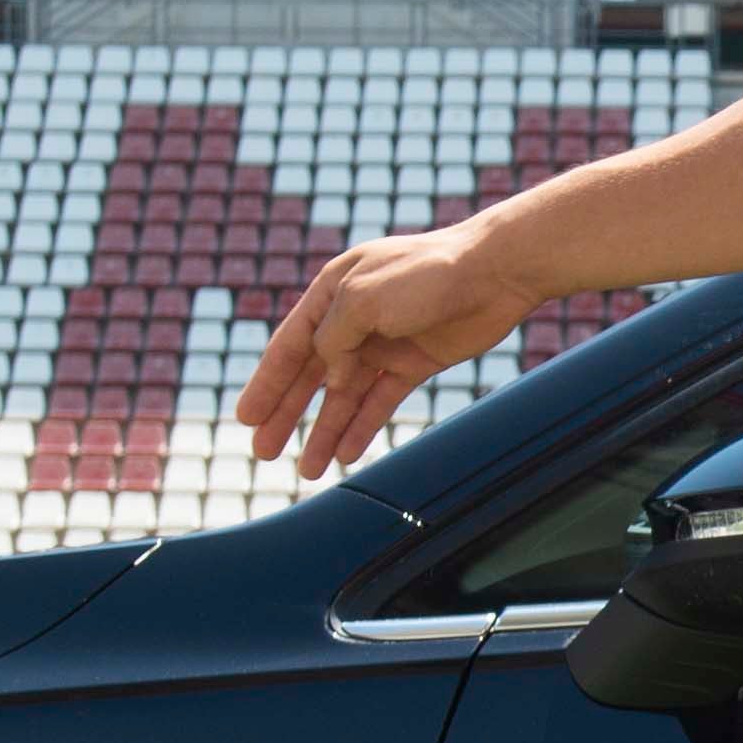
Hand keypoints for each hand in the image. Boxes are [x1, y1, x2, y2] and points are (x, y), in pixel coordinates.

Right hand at [230, 221, 538, 477]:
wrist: (495, 272)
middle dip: (286, 414)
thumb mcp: (363, 298)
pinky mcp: (415, 361)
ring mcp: (385, 341)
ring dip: (323, 430)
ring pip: (344, 395)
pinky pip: (380, 400)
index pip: (290, 344)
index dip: (266, 384)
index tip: (246, 419)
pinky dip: (362, 426)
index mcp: (333, 291)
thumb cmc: (427, 274)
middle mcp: (354, 317)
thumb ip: (334, 339)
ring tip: (305, 470)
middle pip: (311, 374)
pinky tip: (346, 455)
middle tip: (262, 451)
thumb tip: (328, 378)